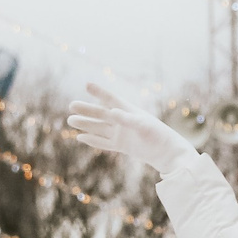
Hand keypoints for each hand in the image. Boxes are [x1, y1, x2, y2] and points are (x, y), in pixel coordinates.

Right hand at [68, 83, 201, 177]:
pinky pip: (103, 143)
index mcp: (128, 110)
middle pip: (101, 113)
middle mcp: (123, 121)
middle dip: (86, 109)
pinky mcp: (121, 146)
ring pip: (99, 128)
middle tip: (71, 105)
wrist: (166, 153)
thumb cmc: (157, 134)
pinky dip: (92, 140)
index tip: (86, 84)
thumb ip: (126, 118)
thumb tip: (111, 112)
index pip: (110, 99)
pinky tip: (80, 137)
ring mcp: (121, 133)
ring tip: (70, 120)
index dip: (99, 92)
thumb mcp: (143, 125)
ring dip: (85, 124)